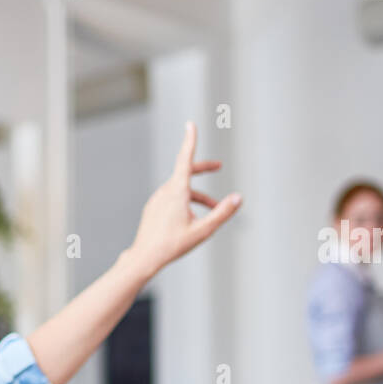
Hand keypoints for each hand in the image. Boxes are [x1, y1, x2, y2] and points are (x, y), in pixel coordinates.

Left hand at [126, 121, 240, 277]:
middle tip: (219, 167)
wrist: (144, 258)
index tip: (190, 125)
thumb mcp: (203, 230)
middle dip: (203, 168)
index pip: (185, 159)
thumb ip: (222, 213)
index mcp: (176, 191)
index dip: (190, 141)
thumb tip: (238, 198)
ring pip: (181, 189)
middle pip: (185, 172)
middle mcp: (165, 192)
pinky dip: (186, 201)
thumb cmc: (172, 245)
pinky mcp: (153, 208)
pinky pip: (172, 198)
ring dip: (198, 194)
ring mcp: (157, 200)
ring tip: (214, 207)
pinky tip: (192, 218)